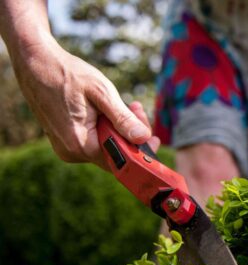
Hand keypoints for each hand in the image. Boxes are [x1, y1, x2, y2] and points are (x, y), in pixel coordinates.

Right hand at [11, 37, 155, 168]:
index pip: (121, 161)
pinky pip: (95, 141)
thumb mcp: (101, 93)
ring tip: (126, 104)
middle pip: (115, 154)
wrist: (36, 62)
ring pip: (106, 147)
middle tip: (137, 109)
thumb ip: (122, 118)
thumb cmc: (68, 74)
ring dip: (120, 128)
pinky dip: (107, 127)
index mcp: (80, 145)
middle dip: (131, 135)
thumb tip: (143, 138)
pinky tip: (108, 109)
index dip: (140, 151)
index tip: (153, 137)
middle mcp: (72, 153)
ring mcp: (67, 148)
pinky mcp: (66, 141)